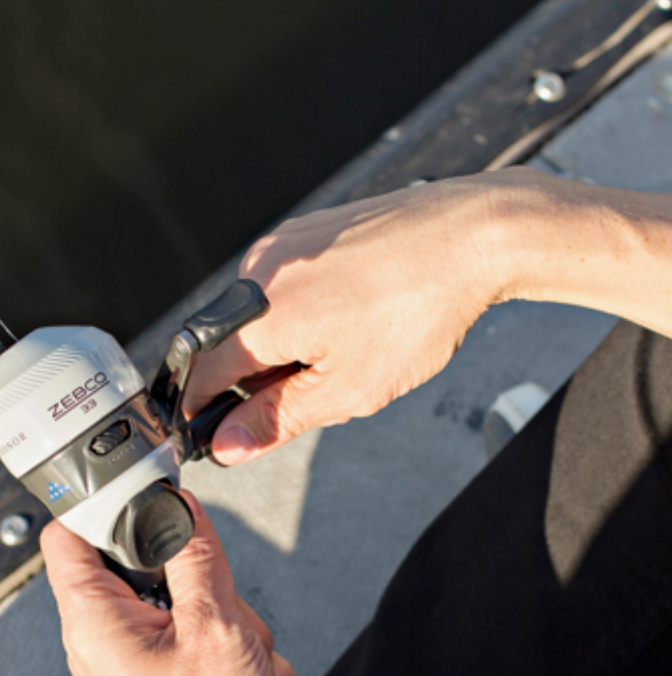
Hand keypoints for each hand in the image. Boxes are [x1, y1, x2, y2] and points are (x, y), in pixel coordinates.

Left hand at [43, 498, 317, 675]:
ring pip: (177, 600)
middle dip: (193, 574)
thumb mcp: (217, 630)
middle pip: (136, 562)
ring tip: (239, 660)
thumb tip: (182, 511)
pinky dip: (225, 650)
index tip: (133, 484)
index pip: (65, 533)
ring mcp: (128, 662)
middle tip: (218, 601)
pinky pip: (191, 637)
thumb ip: (197, 557)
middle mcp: (100, 640)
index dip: (96, 501)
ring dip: (222, 619)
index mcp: (93, 621)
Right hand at [186, 169, 536, 463]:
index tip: (218, 433)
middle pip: (232, 344)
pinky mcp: (302, 231)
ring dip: (287, 345)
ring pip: (259, 316)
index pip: (203, 375)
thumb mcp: (350, 388)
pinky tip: (350, 316)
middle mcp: (260, 270)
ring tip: (349, 346)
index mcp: (262, 313)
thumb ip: (277, 419)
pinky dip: (303, 312)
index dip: (207, 412)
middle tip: (318, 391)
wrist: (472, 236)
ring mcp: (281, 245)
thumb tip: (229, 444)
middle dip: (263, 378)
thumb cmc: (422, 305)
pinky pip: (281, 286)